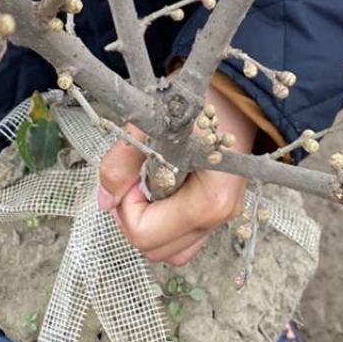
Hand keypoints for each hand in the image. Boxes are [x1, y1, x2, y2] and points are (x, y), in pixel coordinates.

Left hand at [97, 85, 256, 265]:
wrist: (237, 91)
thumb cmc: (200, 102)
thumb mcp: (153, 124)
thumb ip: (122, 162)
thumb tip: (105, 201)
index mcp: (209, 201)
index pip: (144, 234)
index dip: (126, 206)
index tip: (133, 174)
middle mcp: (220, 217)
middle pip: (155, 249)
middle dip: (134, 216)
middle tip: (135, 179)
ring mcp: (223, 217)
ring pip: (170, 250)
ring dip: (149, 223)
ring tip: (149, 184)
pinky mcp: (220, 211)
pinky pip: (185, 238)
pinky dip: (166, 221)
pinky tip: (164, 187)